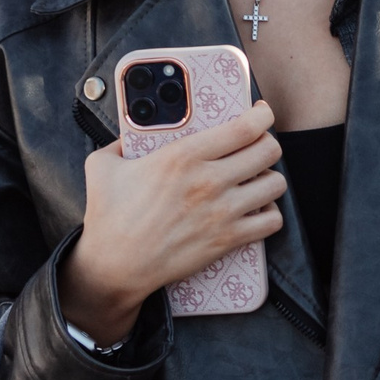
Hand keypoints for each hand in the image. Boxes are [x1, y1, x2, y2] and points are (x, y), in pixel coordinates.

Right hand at [63, 99, 283, 342]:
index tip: (261, 113)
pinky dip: (270, 214)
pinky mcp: (227, 239)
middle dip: (268, 144)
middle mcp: (209, 181)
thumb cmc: (108, 217)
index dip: (262, 115)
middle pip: (268, 151)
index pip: (245, 127)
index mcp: (183, 156)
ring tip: (256, 179)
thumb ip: (120, 141)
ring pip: (276, 184)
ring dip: (270, 178)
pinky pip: (272, 221)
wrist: (114, 266)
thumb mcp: (103, 166)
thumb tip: (131, 131)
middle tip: (258, 147)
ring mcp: (222, 212)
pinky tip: (256, 210)